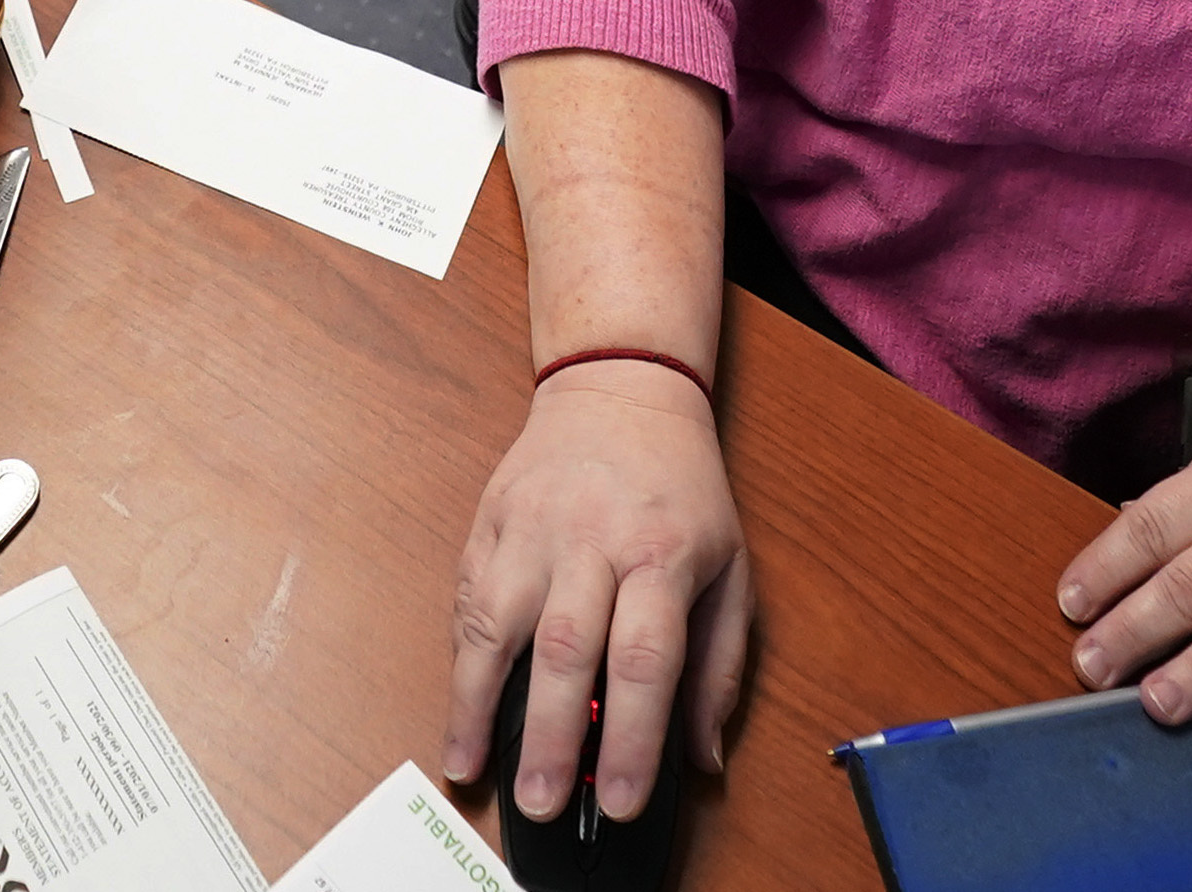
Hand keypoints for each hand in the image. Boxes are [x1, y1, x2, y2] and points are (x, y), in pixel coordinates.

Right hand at [439, 360, 754, 824]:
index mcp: (662, 554)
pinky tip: (459, 710)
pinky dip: (461, 662)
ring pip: (498, 622)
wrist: (619, 388)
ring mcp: (531, 529)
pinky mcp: (489, 523)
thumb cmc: (681, 488)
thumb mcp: (732, 569)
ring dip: (481, 703)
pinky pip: (467, 601)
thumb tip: (702, 757)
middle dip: (552, 735)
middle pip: (567, 648)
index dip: (635, 738)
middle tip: (542, 803)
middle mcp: (592, 540)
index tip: (625, 801)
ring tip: (472, 767)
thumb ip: (718, 668)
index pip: (646, 660)